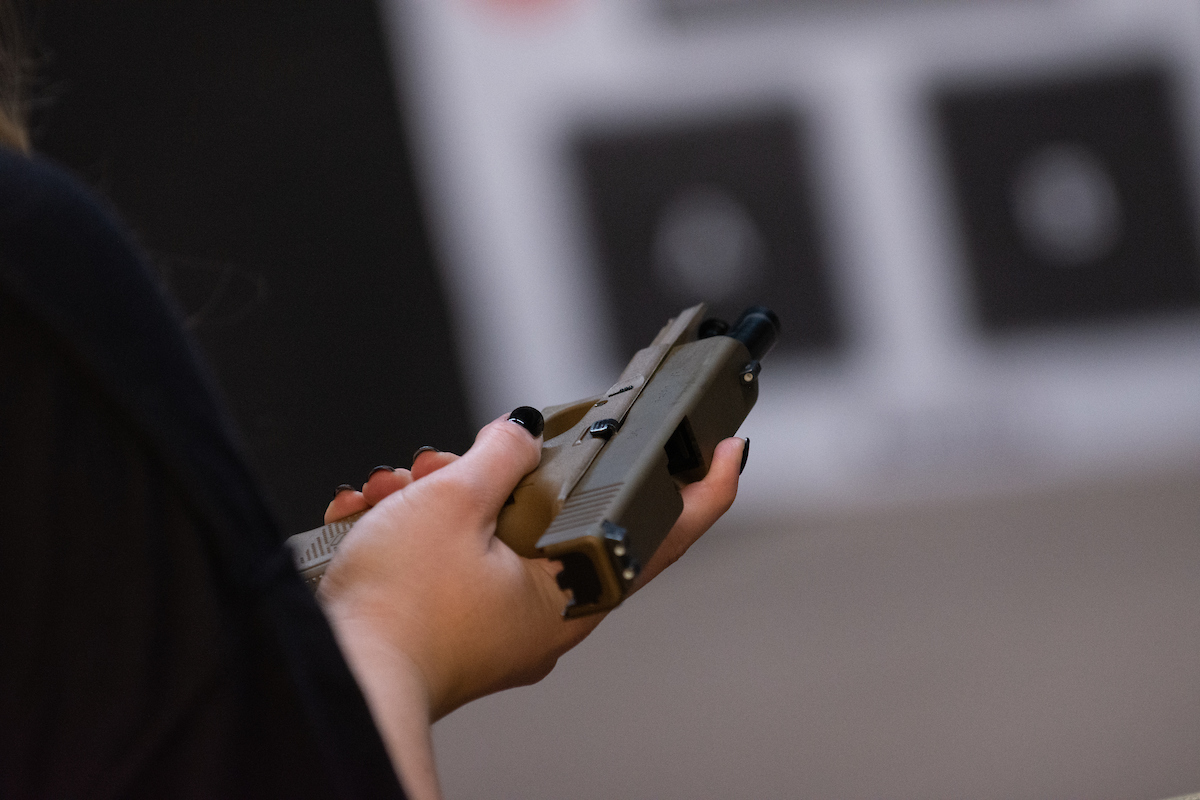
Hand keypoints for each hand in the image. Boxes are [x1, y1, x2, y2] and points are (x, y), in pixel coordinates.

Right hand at [315, 414, 742, 797]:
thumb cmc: (398, 609)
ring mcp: (505, 625)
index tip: (731, 447)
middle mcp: (549, 615)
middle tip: (466, 454)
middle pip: (562, 519)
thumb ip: (498, 457)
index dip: (705, 483)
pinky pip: (459, 561)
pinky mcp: (462, 629)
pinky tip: (379, 513)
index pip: (665, 529)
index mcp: (571, 588)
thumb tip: (518, 436)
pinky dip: (424, 528)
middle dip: (509, 473)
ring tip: (404, 487)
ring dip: (450, 498)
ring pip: (499, 535)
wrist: (340, 681)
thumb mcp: (452, 503)